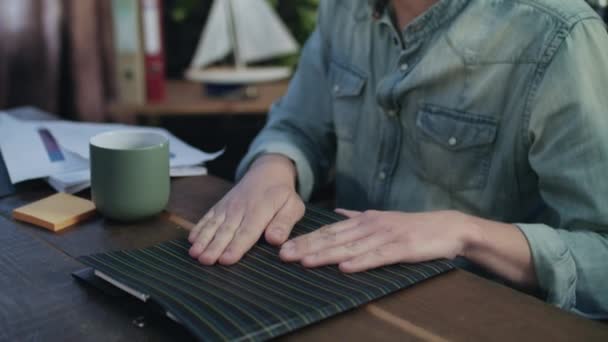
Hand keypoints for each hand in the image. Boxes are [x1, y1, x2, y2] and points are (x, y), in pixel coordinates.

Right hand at [188, 154, 304, 265]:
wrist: (267, 172)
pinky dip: (198, 228)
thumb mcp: (293, 206)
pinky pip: (207, 217)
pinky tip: (192, 240)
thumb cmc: (282, 195)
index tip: (227, 259)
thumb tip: (275, 239)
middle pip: (227, 231)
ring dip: (203, 240)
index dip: (237, 246)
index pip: (248, 231)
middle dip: (215, 247)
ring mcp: (227, 207)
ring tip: (195, 254)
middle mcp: (240, 208)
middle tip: (206, 261)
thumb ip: (284, 223)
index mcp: (261, 210)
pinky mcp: (219, 206)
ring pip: (214, 225)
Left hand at [279, 209, 476, 271]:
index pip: (329, 231)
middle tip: (284, 256)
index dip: (306, 239)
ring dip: (326, 254)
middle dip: (307, 247)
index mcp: (364, 220)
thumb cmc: (413, 227)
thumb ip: (358, 217)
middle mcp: (371, 225)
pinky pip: (378, 256)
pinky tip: (345, 267)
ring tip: (305, 261)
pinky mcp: (402, 248)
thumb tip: (337, 212)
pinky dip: (361, 262)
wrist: (448, 227)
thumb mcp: (382, 218)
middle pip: (334, 238)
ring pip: (350, 247)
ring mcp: (386, 235)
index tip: (285, 248)